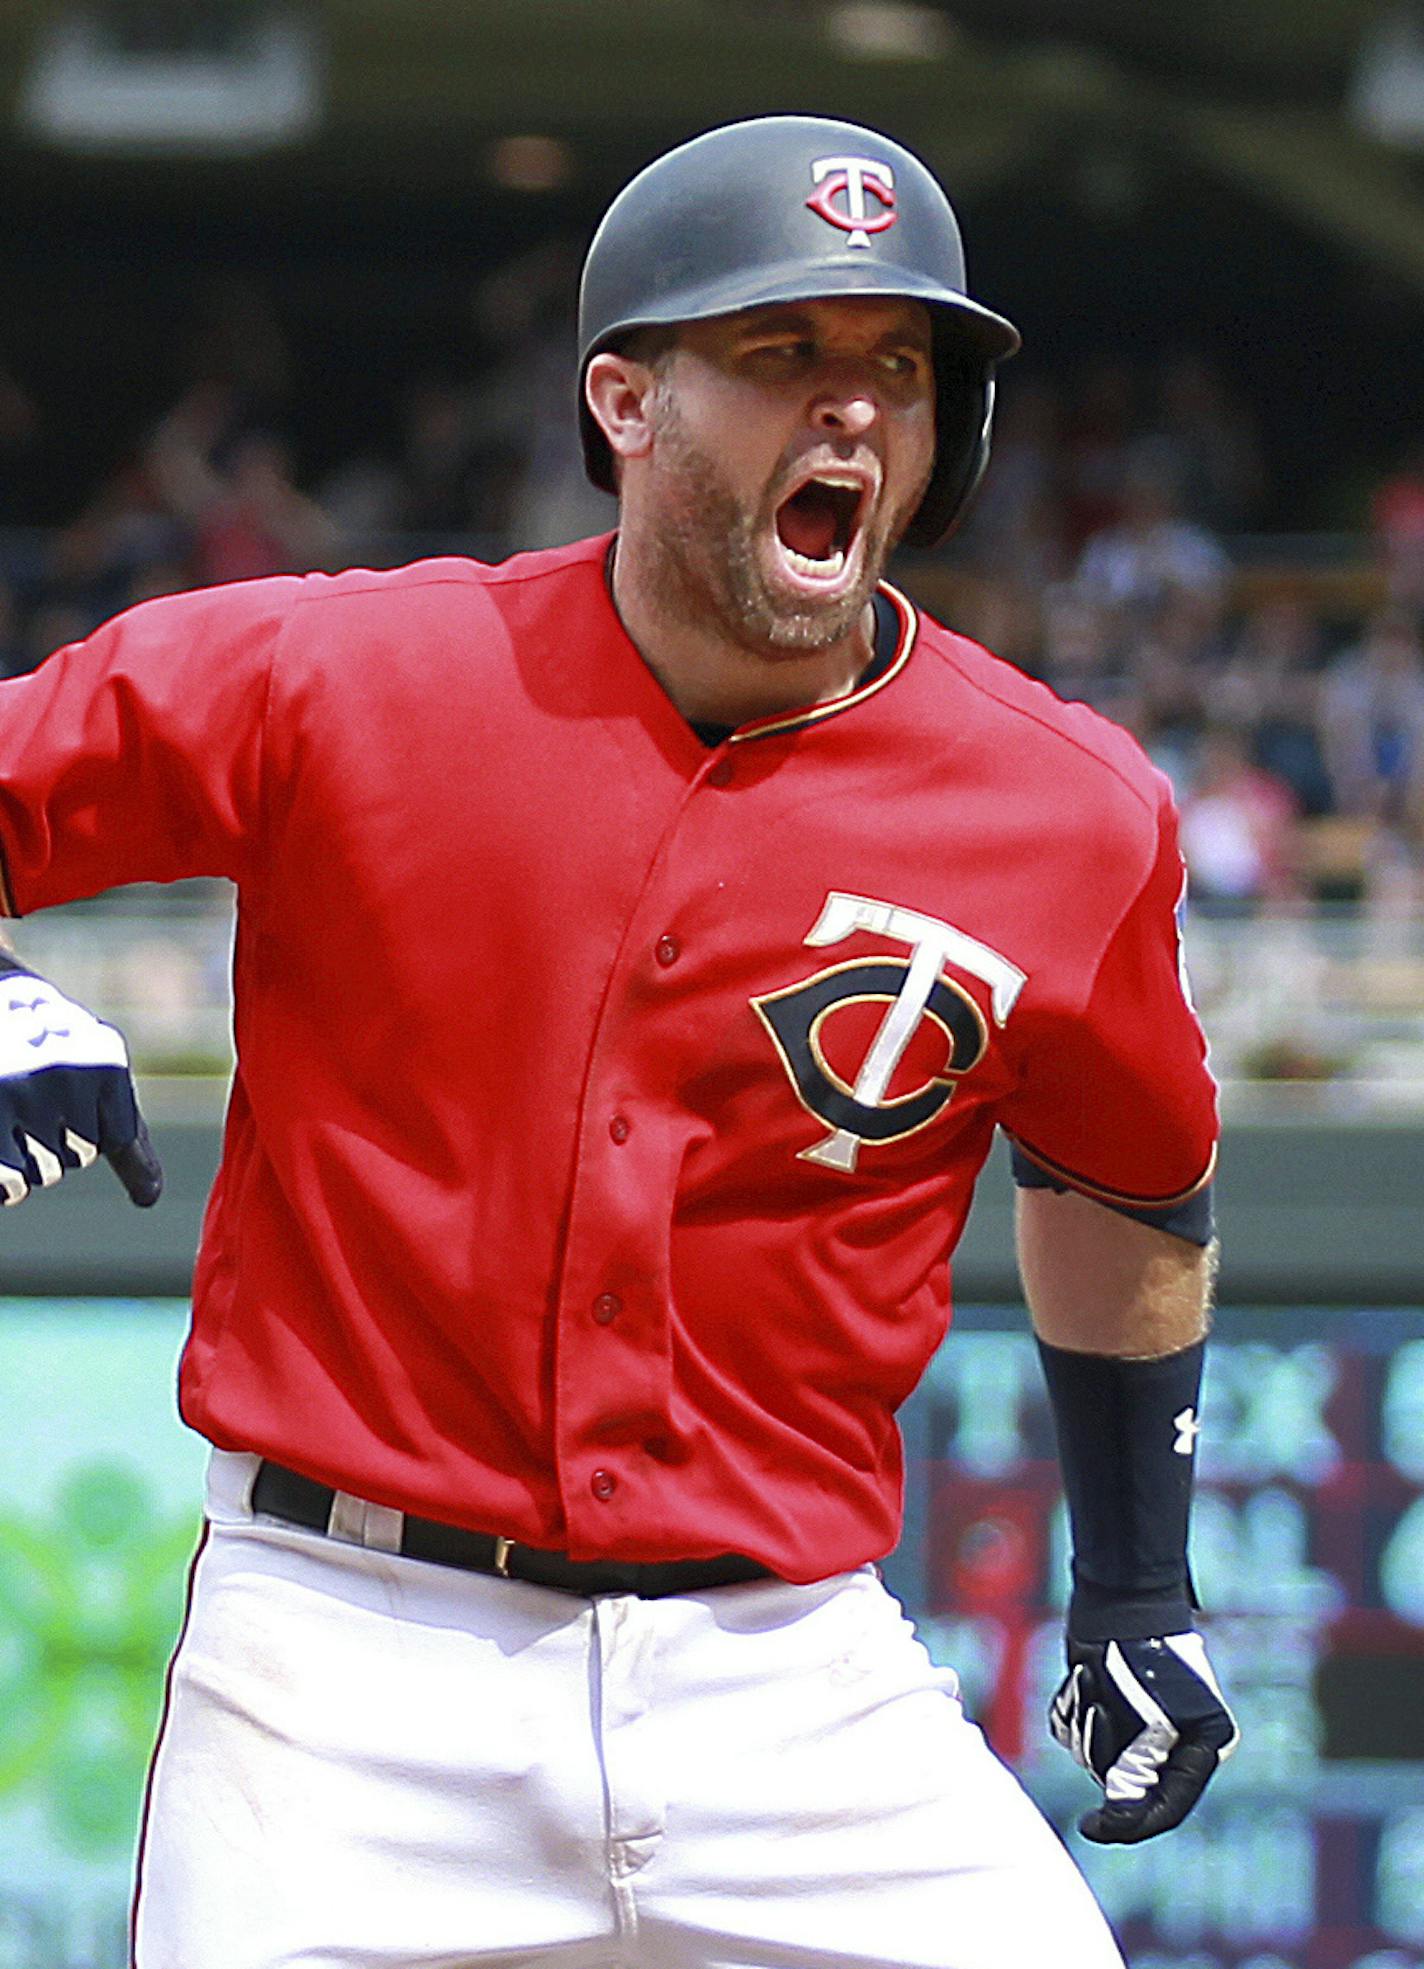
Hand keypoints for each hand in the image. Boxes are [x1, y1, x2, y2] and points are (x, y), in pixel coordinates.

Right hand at [0, 963, 162, 1207]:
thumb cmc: (45, 1044)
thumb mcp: (91, 1069)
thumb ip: (125, 1128)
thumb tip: (151, 1196)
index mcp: (104, 1061)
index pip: (117, 1138)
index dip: (87, 1124)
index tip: (63, 1090)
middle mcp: (68, 1074)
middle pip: (79, 1155)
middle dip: (55, 1138)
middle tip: (29, 1092)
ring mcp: (22, 1095)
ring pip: (44, 1173)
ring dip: (27, 1156)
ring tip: (11, 1105)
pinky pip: (12, 1185)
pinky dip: (5, 1182)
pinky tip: (2, 1138)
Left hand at [1049, 1631, 1237, 1842]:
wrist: (1120, 1599)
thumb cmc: (1145, 1657)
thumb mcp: (1152, 1724)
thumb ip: (1137, 1776)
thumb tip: (1118, 1819)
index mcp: (1201, 1749)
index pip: (1167, 1808)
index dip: (1129, 1826)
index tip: (1091, 1828)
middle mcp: (1173, 1743)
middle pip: (1125, 1783)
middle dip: (1100, 1746)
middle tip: (1098, 1704)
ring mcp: (1139, 1725)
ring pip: (1095, 1757)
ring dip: (1084, 1721)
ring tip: (1092, 1679)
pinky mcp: (1108, 1705)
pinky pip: (1077, 1731)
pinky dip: (1071, 1708)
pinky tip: (1081, 1675)